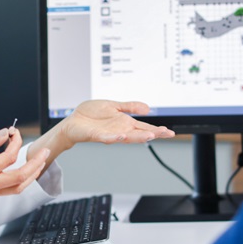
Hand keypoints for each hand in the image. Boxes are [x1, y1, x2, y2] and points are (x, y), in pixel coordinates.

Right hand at [0, 127, 48, 200]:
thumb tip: (4, 134)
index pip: (9, 157)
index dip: (15, 142)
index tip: (14, 132)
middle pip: (21, 178)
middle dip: (36, 163)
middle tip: (45, 152)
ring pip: (17, 188)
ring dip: (30, 175)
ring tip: (38, 163)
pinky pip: (7, 190)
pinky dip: (19, 180)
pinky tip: (23, 171)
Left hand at [59, 100, 174, 145]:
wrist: (73, 120)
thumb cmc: (91, 114)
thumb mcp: (114, 106)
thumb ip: (130, 107)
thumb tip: (147, 108)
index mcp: (124, 123)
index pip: (144, 127)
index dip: (157, 130)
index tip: (169, 132)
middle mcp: (119, 130)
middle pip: (139, 134)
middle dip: (153, 134)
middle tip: (166, 134)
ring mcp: (109, 134)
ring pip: (126, 137)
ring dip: (138, 137)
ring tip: (150, 136)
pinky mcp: (96, 135)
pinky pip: (107, 137)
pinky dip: (114, 137)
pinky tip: (122, 135)